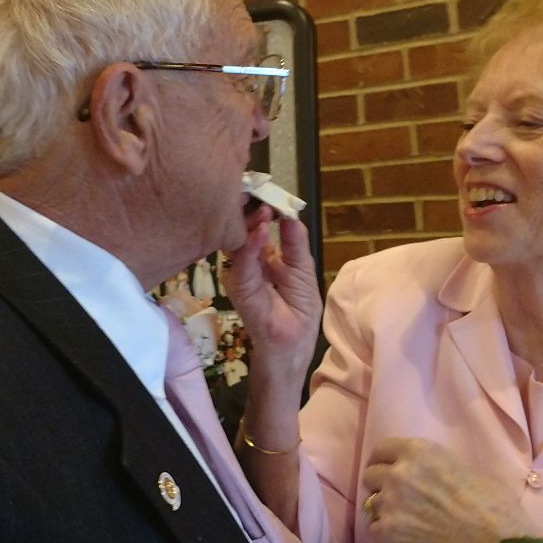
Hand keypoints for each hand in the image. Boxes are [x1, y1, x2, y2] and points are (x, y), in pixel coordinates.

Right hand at [220, 209, 321, 379]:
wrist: (289, 351)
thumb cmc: (297, 315)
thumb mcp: (303, 273)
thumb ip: (296, 245)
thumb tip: (291, 215)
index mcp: (263, 258)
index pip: (257, 227)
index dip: (262, 209)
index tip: (268, 191)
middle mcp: (248, 265)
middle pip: (244, 231)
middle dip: (252, 210)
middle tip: (261, 193)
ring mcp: (242, 277)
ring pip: (239, 242)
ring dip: (251, 223)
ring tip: (263, 207)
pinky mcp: (241, 291)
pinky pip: (243, 264)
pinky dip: (252, 245)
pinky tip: (262, 230)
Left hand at [363, 438, 531, 542]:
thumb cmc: (492, 504)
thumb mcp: (463, 467)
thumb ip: (433, 465)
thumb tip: (422, 472)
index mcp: (418, 451)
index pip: (381, 449)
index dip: (385, 461)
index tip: (389, 469)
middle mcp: (399, 473)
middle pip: (371, 475)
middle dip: (382, 485)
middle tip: (400, 497)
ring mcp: (390, 504)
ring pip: (372, 503)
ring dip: (387, 510)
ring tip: (409, 519)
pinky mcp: (387, 533)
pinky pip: (374, 529)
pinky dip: (388, 533)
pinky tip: (408, 536)